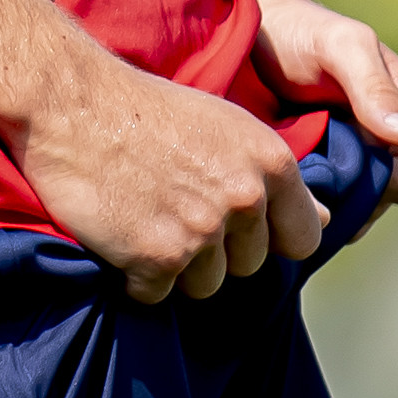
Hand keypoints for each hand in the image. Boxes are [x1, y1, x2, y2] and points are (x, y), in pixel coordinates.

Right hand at [6, 47, 327, 303]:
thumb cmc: (144, 109)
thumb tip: (327, 220)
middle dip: (214, 249)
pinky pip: (156, 294)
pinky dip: (134, 276)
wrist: (69, 102)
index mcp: (270, 162)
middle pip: (249, 266)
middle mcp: (244, 198)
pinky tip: (118, 232)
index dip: (268, 236)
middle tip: (170, 205)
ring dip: (175, 264)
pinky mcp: (157, 257)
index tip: (234, 222)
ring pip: (205, 285)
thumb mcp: (224, 127)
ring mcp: (201, 231)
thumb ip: (274, 177)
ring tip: (143, 215)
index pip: (303, 238)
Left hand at [249, 0, 397, 208]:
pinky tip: (288, 177)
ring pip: (360, 209)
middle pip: (387, 202)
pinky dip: (315, 198)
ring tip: (292, 170)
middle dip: (348, 198)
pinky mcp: (340, 164)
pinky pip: (336, 202)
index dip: (382, 186)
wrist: (260, 27)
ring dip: (328, 200)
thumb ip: (372, 85)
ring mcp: (371, 154)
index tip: (334, 166)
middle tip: (303, 173)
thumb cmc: (300, 29)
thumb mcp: (338, 46)